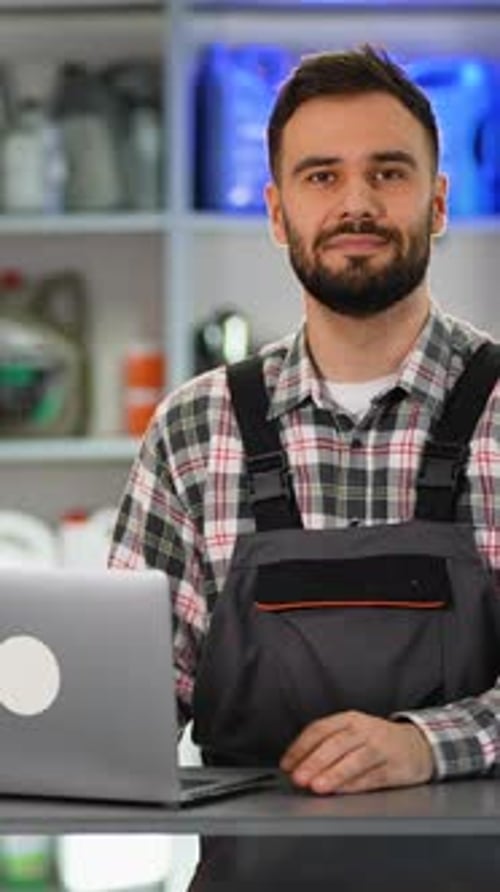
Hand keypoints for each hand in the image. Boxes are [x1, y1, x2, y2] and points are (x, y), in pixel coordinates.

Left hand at [280, 711, 433, 794]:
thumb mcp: (352, 733)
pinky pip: (372, 777)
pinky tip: (340, 792)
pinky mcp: (396, 768)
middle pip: (336, 743)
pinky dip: (354, 785)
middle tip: (299, 777)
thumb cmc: (377, 740)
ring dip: (333, 774)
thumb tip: (296, 765)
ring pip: (354, 760)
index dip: (301, 747)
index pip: (320, 729)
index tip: (287, 764)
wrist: (418, 745)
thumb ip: (326, 745)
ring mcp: (382, 748)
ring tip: (317, 786)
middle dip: (315, 761)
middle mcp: (365, 730)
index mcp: (349, 719)